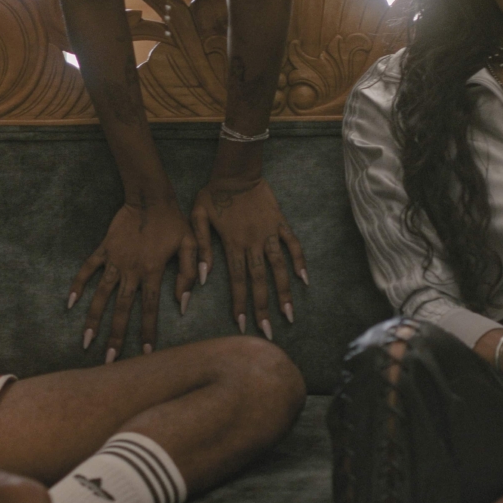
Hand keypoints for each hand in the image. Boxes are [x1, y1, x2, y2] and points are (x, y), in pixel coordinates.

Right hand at [69, 200, 195, 361]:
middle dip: (116, 336)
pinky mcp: (105, 249)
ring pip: (101, 294)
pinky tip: (70, 303)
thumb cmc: (174, 221)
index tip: (146, 352)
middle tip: (109, 360)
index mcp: (153, 271)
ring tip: (86, 340)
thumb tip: (184, 302)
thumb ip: (189, 273)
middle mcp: (131, 270)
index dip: (148, 331)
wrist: (151, 196)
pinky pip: (89, 269)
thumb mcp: (191, 245)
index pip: (150, 308)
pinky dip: (79, 284)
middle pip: (122, 309)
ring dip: (93, 318)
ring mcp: (115, 260)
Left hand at [189, 175, 306, 338]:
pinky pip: (292, 244)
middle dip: (264, 308)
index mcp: (232, 244)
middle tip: (269, 332)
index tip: (243, 325)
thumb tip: (201, 277)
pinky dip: (299, 261)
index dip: (240, 304)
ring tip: (289, 314)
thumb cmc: (212, 194)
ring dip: (285, 292)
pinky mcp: (280, 223)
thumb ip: (200, 247)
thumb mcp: (197, 217)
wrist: (236, 170)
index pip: (237, 281)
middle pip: (260, 281)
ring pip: (279, 267)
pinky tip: (305, 280)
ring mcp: (269, 234)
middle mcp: (253, 243)